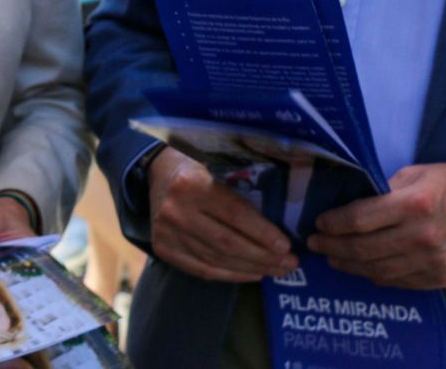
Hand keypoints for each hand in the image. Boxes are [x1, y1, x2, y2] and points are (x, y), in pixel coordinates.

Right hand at [147, 147, 296, 282]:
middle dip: (263, 257)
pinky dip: (231, 275)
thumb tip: (275, 232)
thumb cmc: (196, 170)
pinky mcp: (163, 248)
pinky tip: (251, 274)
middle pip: (227, 243)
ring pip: (217, 260)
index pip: (234, 215)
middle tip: (289, 263)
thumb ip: (238, 197)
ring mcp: (167, 233)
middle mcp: (176, 211)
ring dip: (251, 268)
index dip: (262, 233)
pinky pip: (202, 270)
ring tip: (275, 270)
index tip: (286, 246)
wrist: (156, 173)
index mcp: (192, 185)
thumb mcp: (216, 171)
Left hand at [307, 163, 445, 288]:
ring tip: (334, 259)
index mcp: (414, 204)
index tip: (319, 224)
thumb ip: (388, 188)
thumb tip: (354, 199)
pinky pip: (401, 281)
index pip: (359, 219)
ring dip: (351, 266)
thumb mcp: (422, 174)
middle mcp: (421, 237)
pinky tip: (366, 270)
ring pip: (379, 270)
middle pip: (363, 249)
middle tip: (315, 245)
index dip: (333, 224)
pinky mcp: (442, 279)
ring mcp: (432, 262)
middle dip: (333, 248)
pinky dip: (378, 276)